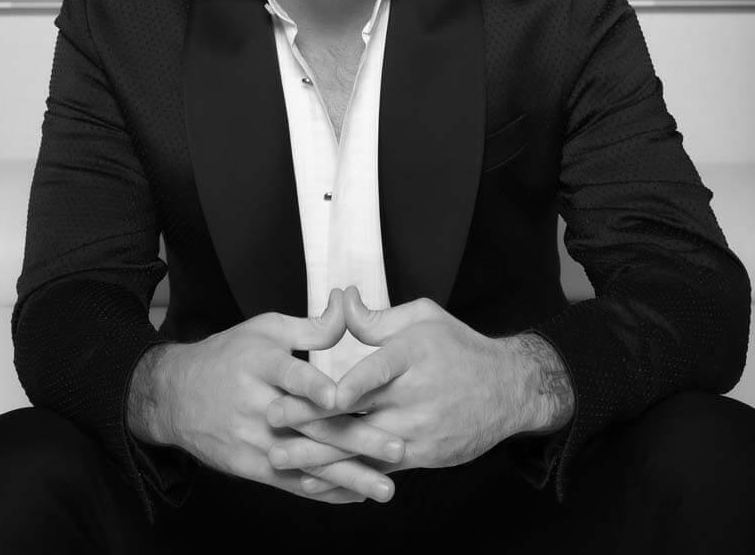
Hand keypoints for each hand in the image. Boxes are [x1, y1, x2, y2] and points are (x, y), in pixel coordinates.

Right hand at [165, 287, 396, 503]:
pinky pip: (292, 483)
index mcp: (260, 364)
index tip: (338, 395)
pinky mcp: (251, 467)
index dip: (312, 385)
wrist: (176, 395)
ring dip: (348, 476)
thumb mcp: (265, 329)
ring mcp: (253, 441)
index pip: (289, 375)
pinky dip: (325, 491)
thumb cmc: (230, 354)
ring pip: (306, 461)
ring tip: (386, 487)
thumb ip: (311, 326)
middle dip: (356, 439)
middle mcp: (256, 405)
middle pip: (310, 425)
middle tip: (398, 447)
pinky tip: (357, 496)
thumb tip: (348, 305)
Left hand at [266, 286, 532, 489]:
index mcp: (412, 356)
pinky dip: (343, 477)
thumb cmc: (458, 347)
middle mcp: (414, 397)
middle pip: (359, 413)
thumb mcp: (423, 317)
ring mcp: (416, 432)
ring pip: (361, 448)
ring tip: (279, 457)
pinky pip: (375, 470)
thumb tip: (340, 299)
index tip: (324, 393)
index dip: (352, 384)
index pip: (379, 370)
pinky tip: (313, 481)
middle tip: (272, 418)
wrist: (507, 390)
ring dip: (317, 455)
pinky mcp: (419, 457)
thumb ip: (376, 317)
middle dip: (312, 419)